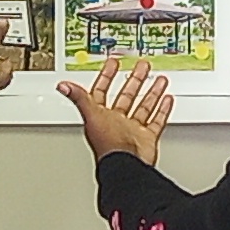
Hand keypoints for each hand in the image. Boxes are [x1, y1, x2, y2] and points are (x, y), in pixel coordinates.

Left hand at [57, 62, 174, 161]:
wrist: (126, 166)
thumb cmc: (107, 146)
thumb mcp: (92, 115)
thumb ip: (79, 98)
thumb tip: (63, 86)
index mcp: (101, 116)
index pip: (102, 91)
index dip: (106, 76)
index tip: (113, 63)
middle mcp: (116, 122)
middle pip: (126, 96)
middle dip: (134, 80)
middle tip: (141, 66)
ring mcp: (132, 130)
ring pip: (143, 106)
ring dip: (151, 92)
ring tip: (159, 78)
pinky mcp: (146, 138)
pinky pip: (156, 121)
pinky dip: (162, 110)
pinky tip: (167, 98)